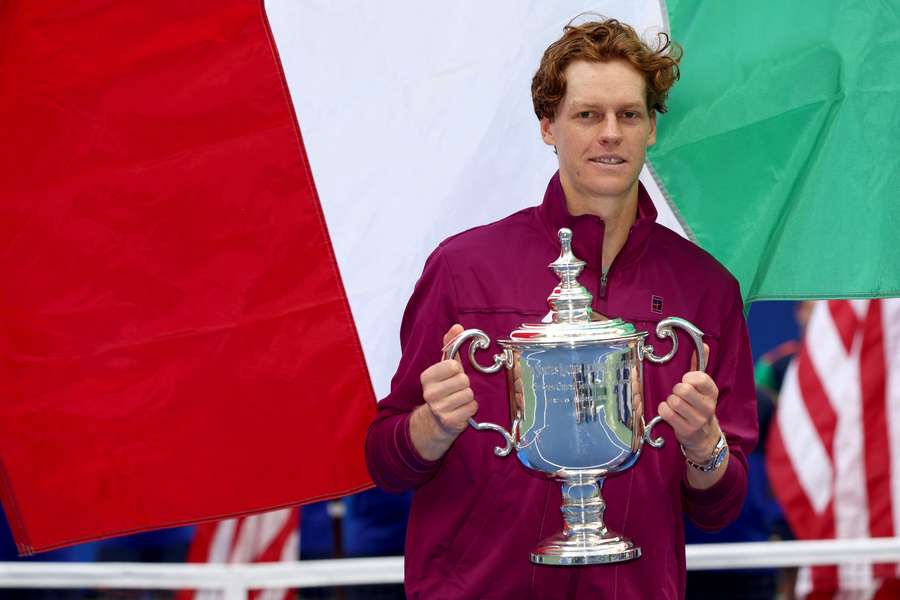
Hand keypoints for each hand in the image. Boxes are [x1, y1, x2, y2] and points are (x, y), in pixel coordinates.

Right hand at [419, 324, 477, 438]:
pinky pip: (471, 408)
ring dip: (469, 396)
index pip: (452, 365)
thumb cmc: (444, 388)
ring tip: (460, 399)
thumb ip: (450, 344)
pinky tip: (462, 409)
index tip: (453, 375)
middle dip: (465, 384)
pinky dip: (471, 408)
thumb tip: (457, 326)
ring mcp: (438, 409)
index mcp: (426, 377)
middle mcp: (429, 393)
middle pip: (463, 380)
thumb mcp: (444, 366)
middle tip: (457, 389)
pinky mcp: (449, 421)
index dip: (458, 370)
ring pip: (469, 394)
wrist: (436, 420)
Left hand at [657, 344, 720, 461]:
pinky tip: (669, 413)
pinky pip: (667, 413)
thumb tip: (705, 345)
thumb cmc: (698, 406)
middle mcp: (708, 406)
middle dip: (675, 390)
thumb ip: (700, 365)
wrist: (704, 437)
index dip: (688, 377)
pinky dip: (664, 410)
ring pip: (673, 401)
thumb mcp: (703, 387)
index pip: (699, 378)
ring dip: (669, 401)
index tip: (686, 381)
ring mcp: (698, 420)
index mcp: (712, 392)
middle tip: (678, 395)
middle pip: (683, 389)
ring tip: (675, 405)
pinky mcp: (686, 430)